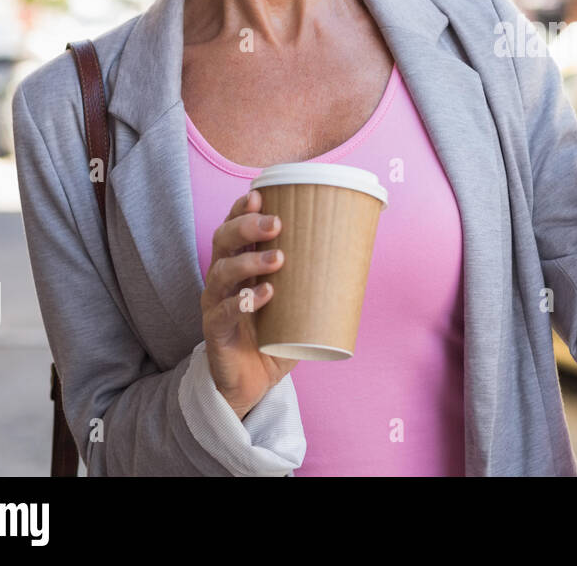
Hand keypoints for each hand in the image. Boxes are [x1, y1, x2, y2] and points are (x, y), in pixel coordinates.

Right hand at [201, 189, 297, 420]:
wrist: (252, 383)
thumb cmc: (278, 334)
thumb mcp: (299, 301)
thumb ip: (318, 277)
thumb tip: (361, 250)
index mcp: (239, 264)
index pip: (233, 227)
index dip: (241, 208)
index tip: (260, 193)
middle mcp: (222, 279)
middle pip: (223, 240)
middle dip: (246, 226)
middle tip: (275, 222)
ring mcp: (215, 304)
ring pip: (222, 272)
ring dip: (249, 260)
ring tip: (279, 257)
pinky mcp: (215, 331)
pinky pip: (224, 311)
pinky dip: (244, 300)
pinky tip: (264, 293)